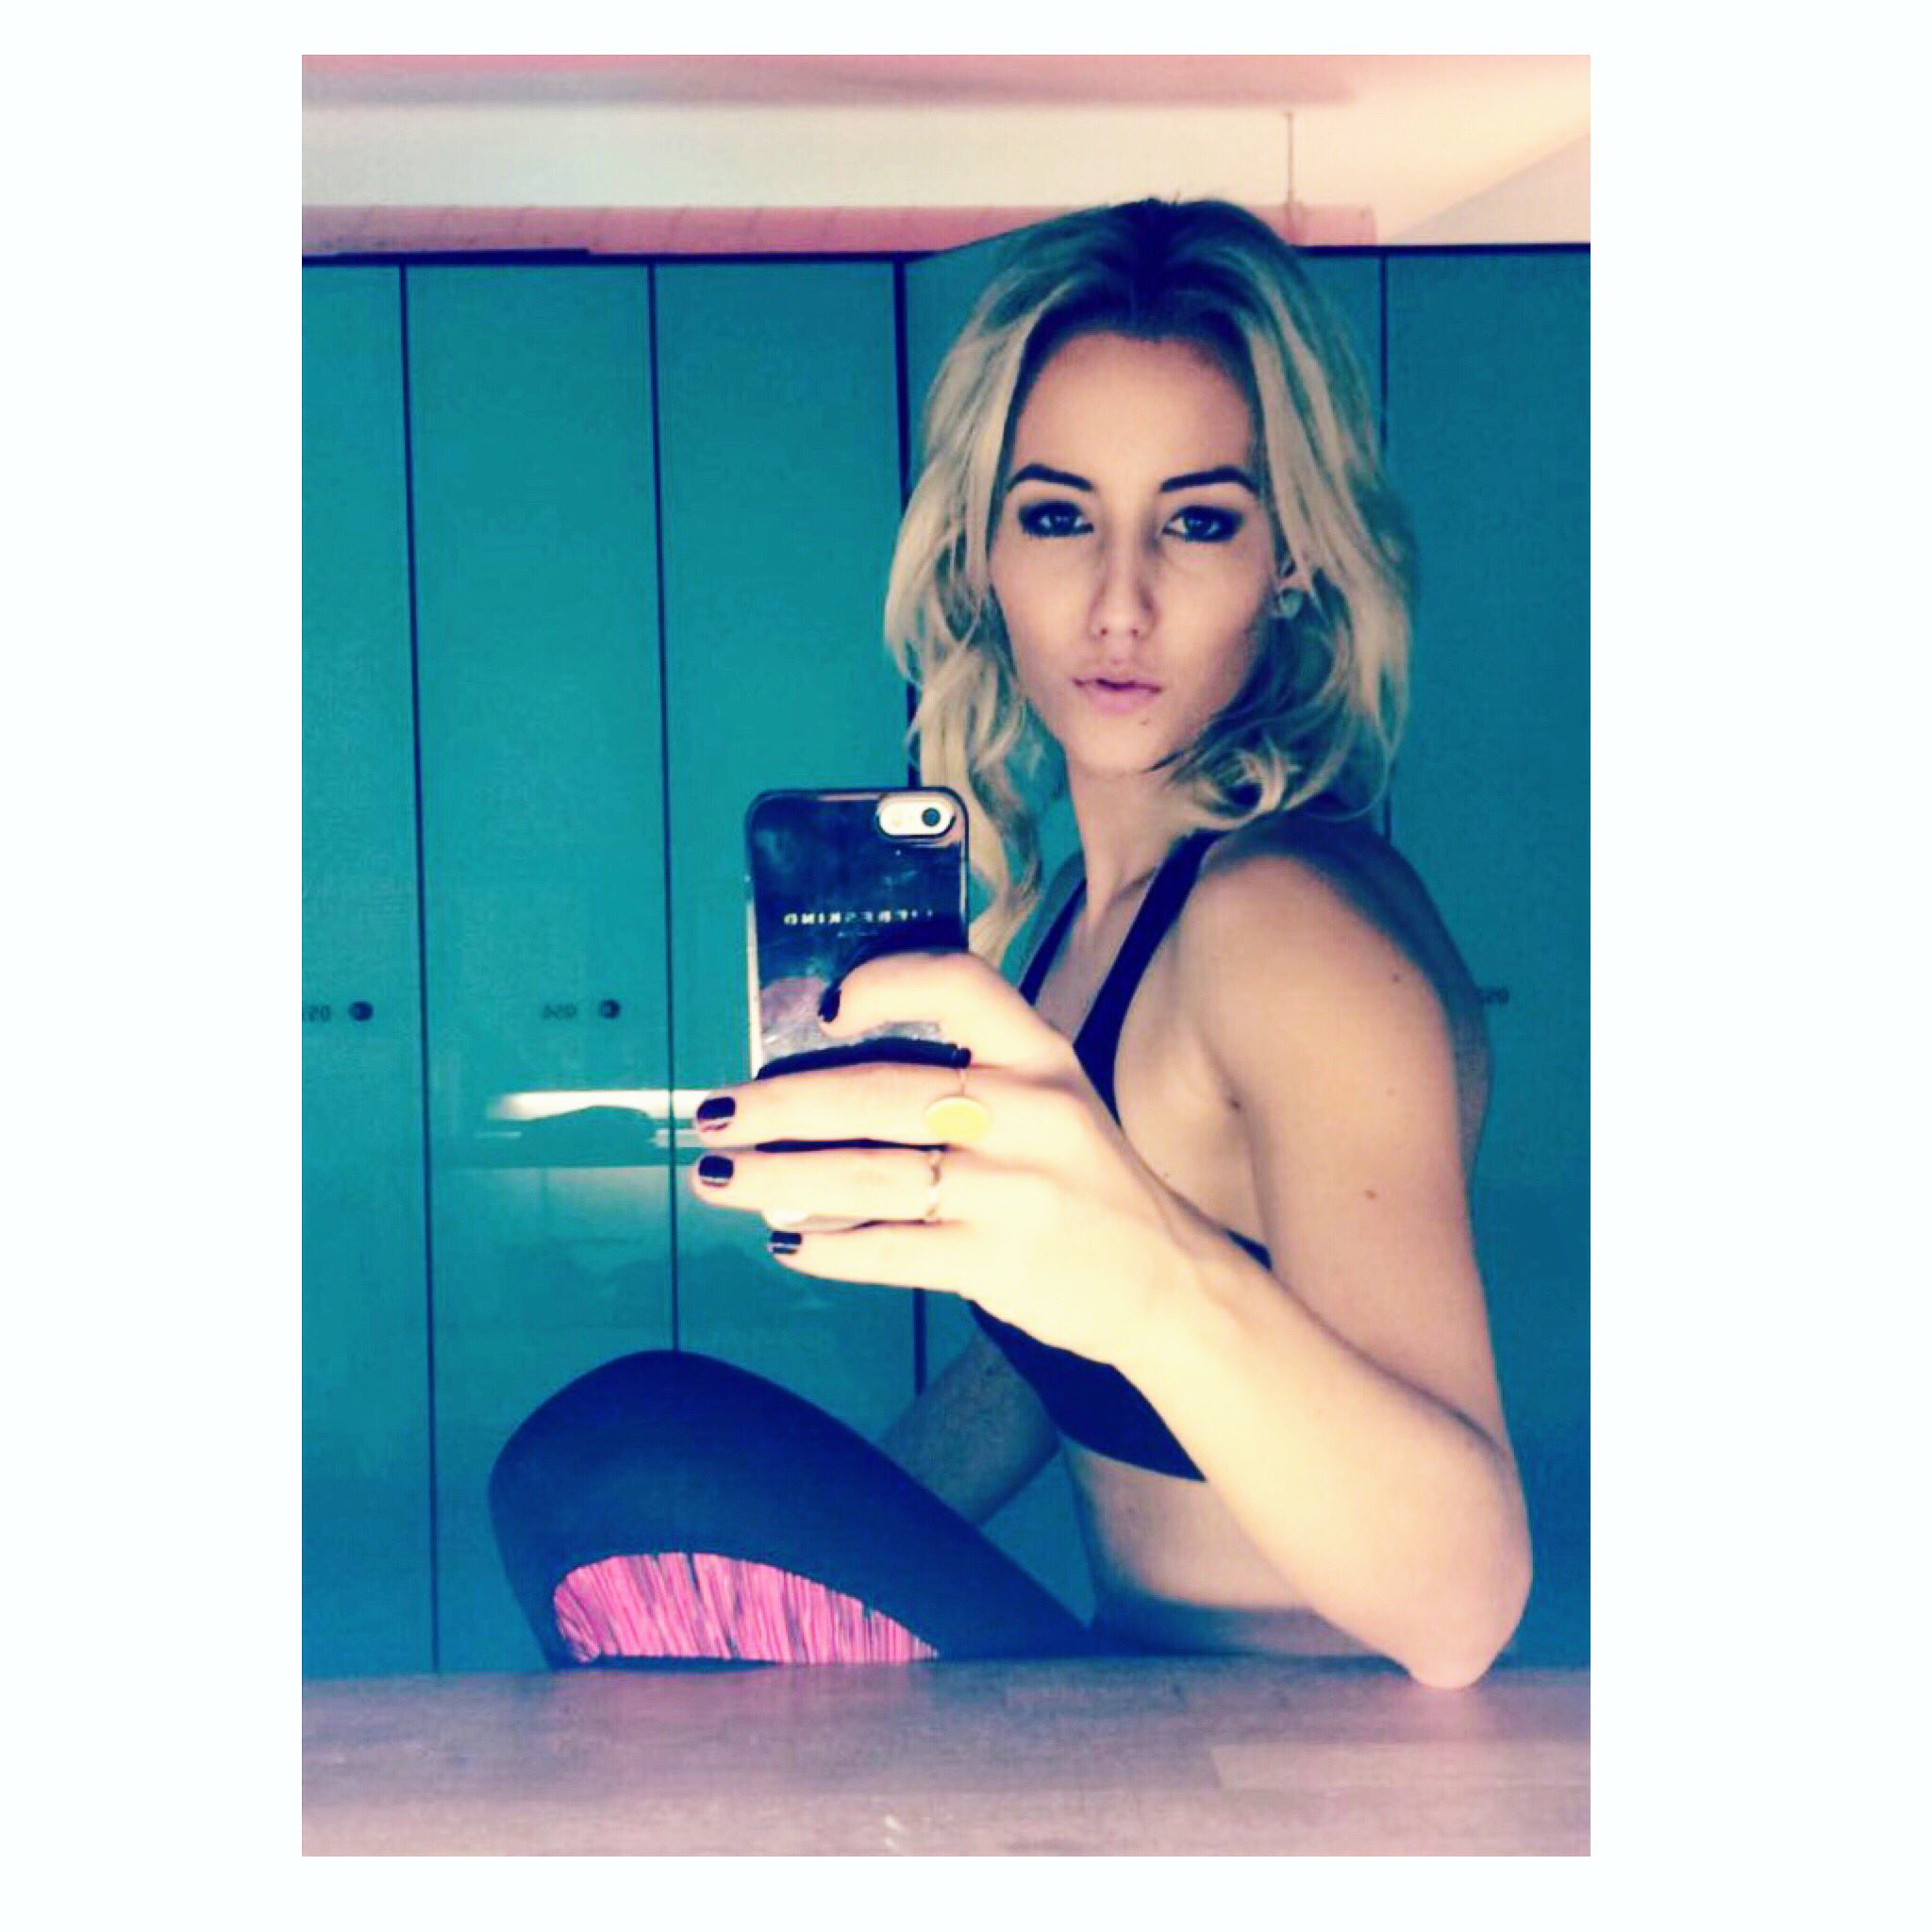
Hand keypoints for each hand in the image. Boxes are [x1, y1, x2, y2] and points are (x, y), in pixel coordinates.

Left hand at [687, 949, 1192, 1364]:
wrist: (1164, 1281)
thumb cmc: (1080, 1180)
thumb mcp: (1050, 1102)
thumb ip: (966, 1079)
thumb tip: (821, 1086)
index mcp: (1039, 1055)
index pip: (960, 986)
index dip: (885, 986)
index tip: (824, 1010)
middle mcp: (1028, 1113)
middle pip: (880, 1093)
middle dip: (780, 1105)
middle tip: (713, 1116)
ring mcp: (1013, 1191)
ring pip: (870, 1176)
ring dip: (779, 1177)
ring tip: (719, 1179)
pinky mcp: (996, 1261)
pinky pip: (889, 1249)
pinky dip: (827, 1246)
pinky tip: (785, 1240)